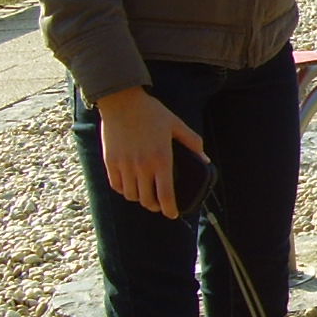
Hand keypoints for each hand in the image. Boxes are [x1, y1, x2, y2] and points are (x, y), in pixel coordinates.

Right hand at [96, 87, 203, 218]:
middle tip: (160, 205)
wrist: (121, 102)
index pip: (165, 195)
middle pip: (147, 200)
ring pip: (131, 195)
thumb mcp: (176, 125)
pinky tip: (130, 187)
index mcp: (161, 160)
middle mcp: (142, 166)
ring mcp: (124, 165)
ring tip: (145, 195)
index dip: (170, 209)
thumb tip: (206, 159)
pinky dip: (124, 190)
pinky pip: (116, 185)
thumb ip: (193, 142)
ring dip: (140, 199)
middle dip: (155, 207)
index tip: (173, 214)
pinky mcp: (110, 162)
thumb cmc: (152, 113)